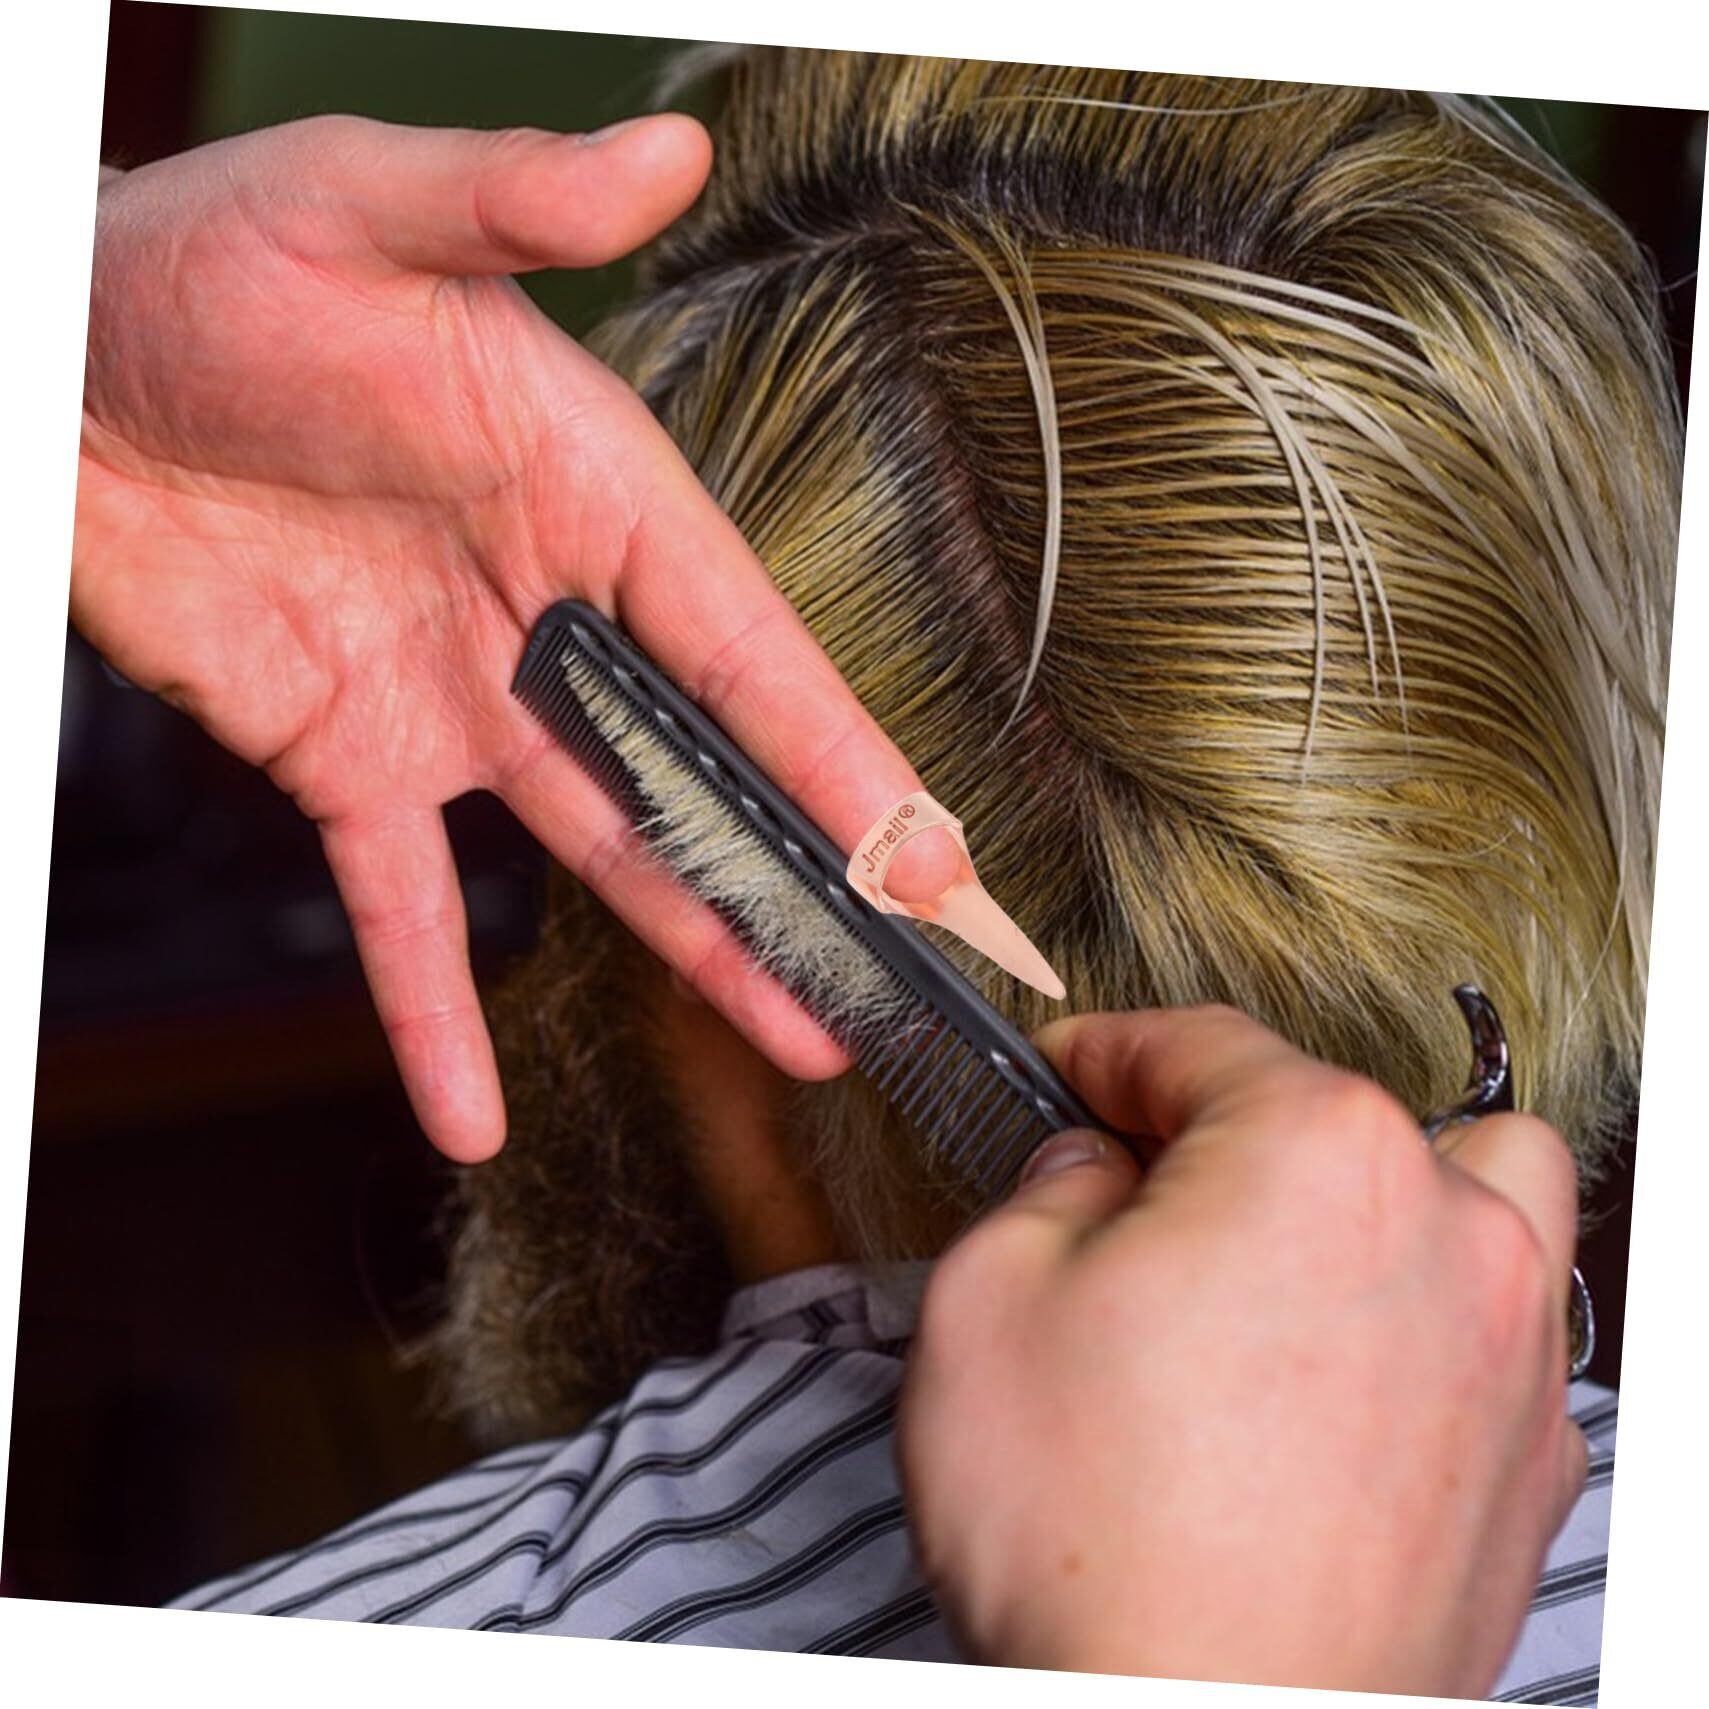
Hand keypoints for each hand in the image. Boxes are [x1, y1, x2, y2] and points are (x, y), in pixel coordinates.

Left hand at [74, 114, 957, 1159]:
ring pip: (598, 854)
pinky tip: (470, 1116)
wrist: (40, 361)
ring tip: (794, 1037)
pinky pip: (398, 909)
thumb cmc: (207, 262)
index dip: (843, 757)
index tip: (930, 857)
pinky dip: (428, 1011)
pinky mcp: (347, 766)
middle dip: (804, 879)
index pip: (747, 647)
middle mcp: (550, 613)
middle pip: (703, 770)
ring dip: (692, 950)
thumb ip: (513, 197)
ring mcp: (456, 706)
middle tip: (894, 982)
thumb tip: (666, 145)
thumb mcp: (364, 211)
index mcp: (594, 497)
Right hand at [898, 1005, 1585, 1695]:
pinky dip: (1423, 1328)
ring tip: (1283, 1266)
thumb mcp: (988, 1299)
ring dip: (1381, 1198)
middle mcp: (1450, 1230)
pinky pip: (1495, 1342)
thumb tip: (1097, 1170)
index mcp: (1317, 1151)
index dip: (1105, 1053)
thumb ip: (1047, 1185)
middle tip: (1144, 1198)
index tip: (1064, 1077)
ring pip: (1476, 1198)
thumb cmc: (1090, 1531)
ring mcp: (1511, 1357)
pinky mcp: (1526, 1474)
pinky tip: (1331, 1393)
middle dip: (1235, 1130)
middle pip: (1342, 1111)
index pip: (1200, 1044)